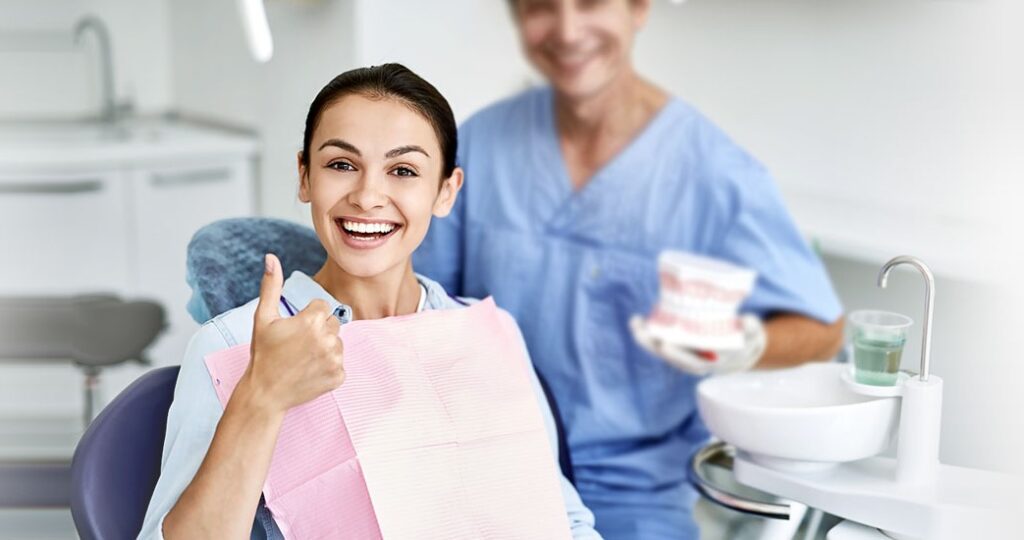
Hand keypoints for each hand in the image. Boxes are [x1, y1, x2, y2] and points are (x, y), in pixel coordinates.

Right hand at [239, 253, 345, 412]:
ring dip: (325, 348)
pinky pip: (340, 363)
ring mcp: (335, 359)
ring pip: (338, 343)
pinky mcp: (339, 376)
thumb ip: (271, 286)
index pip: (323, 306)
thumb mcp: (263, 318)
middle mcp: (328, 338)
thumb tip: (271, 257)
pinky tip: (310, 371)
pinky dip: (328, 367)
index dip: (308, 317)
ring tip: (303, 359)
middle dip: (319, 331)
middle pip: (333, 324)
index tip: (294, 330)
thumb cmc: (264, 353)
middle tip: (298, 345)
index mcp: (312, 320)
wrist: (265, 393)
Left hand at [629, 314, 766, 375]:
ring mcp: (686, 357)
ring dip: (646, 338)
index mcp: (713, 361)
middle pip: (670, 356)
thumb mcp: (753, 333)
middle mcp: (696, 362)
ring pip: (662, 350)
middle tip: (639, 330)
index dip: (676, 353)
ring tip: (633, 322)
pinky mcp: (680, 349)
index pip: (691, 360)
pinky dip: (650, 334)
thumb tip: (745, 321)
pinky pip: (662, 343)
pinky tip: (639, 321)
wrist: (742, 351)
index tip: (663, 344)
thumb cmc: (746, 339)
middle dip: (653, 343)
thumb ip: (750, 327)